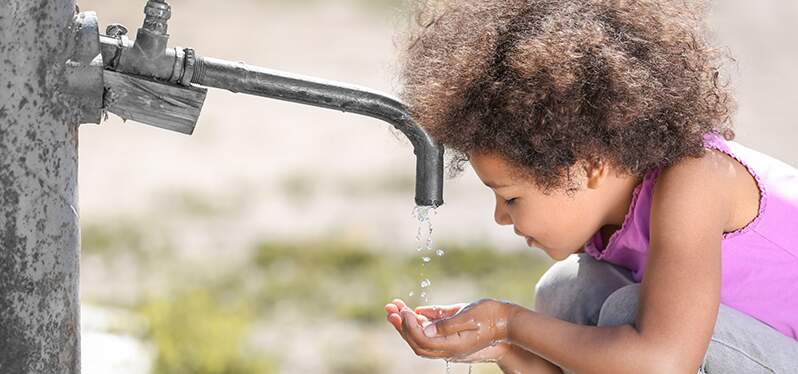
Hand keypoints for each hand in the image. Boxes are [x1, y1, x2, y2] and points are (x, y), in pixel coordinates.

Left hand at [385, 298, 514, 361]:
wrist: (509, 323)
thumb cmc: (492, 316)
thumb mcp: (469, 316)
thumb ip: (446, 323)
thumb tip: (424, 327)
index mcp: (453, 346)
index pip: (423, 341)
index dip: (409, 327)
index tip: (404, 311)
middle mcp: (449, 349)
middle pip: (418, 342)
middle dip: (402, 326)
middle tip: (390, 309)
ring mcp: (450, 344)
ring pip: (422, 339)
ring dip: (406, 324)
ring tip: (394, 308)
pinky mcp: (451, 336)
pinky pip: (430, 334)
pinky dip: (419, 323)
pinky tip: (413, 311)